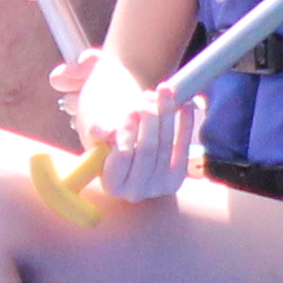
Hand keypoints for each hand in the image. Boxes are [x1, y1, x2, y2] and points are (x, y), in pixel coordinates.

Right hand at [51, 53, 198, 203]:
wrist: (132, 142)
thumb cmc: (108, 130)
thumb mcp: (95, 125)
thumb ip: (97, 127)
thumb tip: (106, 131)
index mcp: (110, 183)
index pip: (120, 158)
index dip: (126, 132)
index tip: (129, 108)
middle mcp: (134, 191)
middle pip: (146, 150)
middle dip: (148, 119)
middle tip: (146, 96)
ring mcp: (157, 188)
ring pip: (165, 145)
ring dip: (166, 114)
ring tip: (162, 91)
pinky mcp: (176, 178)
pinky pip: (183, 149)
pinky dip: (185, 124)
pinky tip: (186, 103)